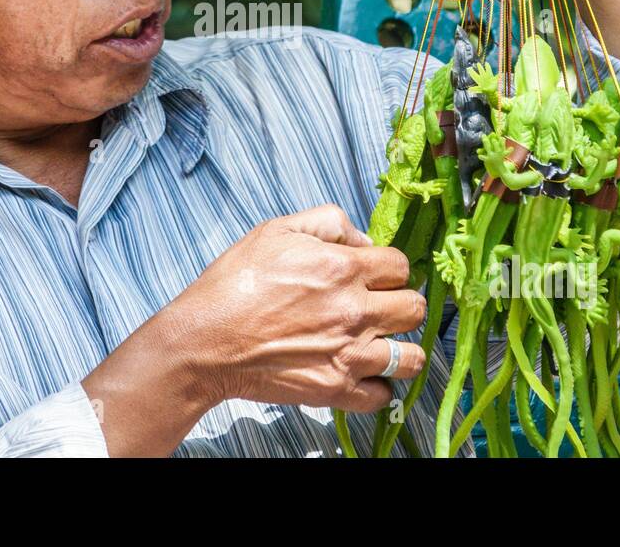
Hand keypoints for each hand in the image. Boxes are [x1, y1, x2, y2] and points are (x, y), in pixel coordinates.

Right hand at [167, 204, 426, 413]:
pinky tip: (360, 374)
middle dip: (401, 304)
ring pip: (411, 357)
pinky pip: (382, 396)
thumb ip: (327, 223)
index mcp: (343, 268)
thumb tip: (362, 239)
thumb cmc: (234, 283)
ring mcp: (348, 353)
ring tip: (380, 344)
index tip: (375, 275)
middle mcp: (354, 311)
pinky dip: (376, 387)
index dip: (389, 268)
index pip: (401, 265)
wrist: (204, 340)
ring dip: (400, 349)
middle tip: (380, 307)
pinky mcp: (335, 389)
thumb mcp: (276, 230)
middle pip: (415, 309)